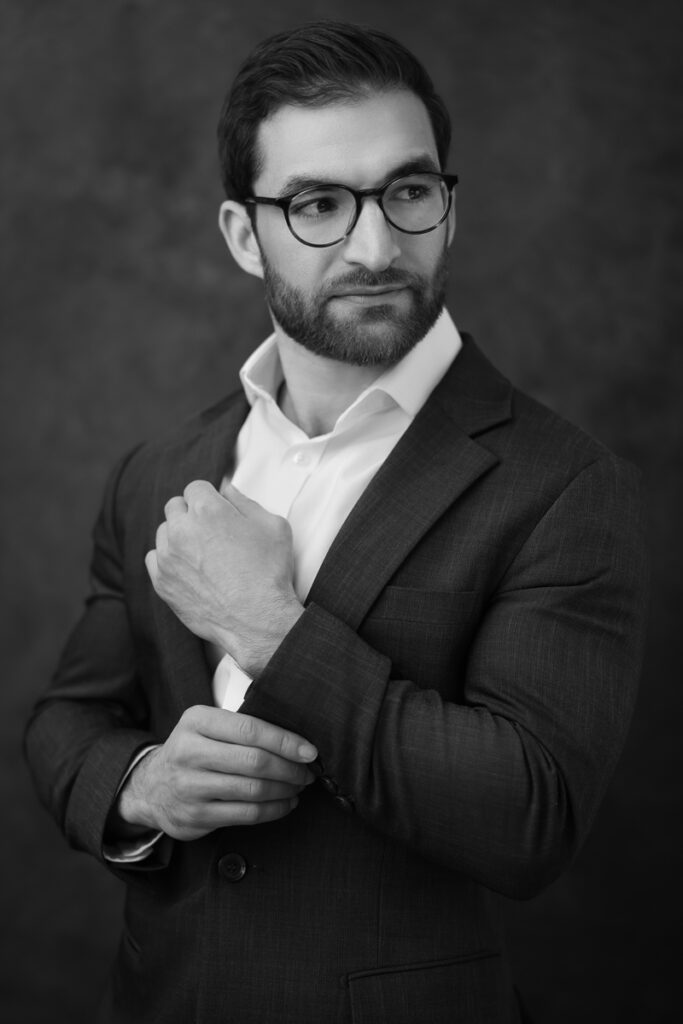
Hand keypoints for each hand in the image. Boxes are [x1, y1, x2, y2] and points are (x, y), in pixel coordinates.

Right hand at [116, 705, 317, 840]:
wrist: (150, 787)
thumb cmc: (193, 750)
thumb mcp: (206, 726)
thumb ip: (241, 726)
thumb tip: (295, 738)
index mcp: (197, 721)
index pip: (250, 729)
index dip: (285, 741)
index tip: (310, 751)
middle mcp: (190, 752)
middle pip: (254, 761)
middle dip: (290, 769)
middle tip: (308, 772)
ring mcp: (191, 786)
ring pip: (253, 790)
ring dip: (285, 790)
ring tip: (298, 787)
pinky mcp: (196, 816)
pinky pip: (247, 814)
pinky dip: (274, 810)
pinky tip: (285, 803)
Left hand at [145, 480, 303, 675]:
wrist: (257, 619)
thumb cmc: (269, 572)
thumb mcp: (272, 526)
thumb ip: (245, 501)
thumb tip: (227, 489)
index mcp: (208, 510)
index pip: (195, 487)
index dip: (209, 497)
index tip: (217, 509)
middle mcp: (182, 529)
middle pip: (175, 506)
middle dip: (191, 513)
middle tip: (210, 530)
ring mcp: (168, 556)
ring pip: (164, 532)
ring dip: (178, 536)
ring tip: (201, 552)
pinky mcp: (162, 581)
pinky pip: (154, 558)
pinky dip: (167, 559)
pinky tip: (187, 568)